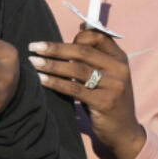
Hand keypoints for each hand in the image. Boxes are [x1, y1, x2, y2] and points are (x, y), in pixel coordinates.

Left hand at [29, 27, 145, 158]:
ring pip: (76, 69)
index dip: (76, 36)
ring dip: (51, 64)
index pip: (98, 37)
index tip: (56, 41)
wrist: (124, 131)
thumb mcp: (106, 75)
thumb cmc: (107, 99)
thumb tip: (80, 27)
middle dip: (55, 48)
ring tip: (33, 62)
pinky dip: (55, 82)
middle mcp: (119, 69)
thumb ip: (95, 56)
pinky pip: (74, 89)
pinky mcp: (105, 102)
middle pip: (83, 51)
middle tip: (34, 47)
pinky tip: (41, 79)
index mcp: (120, 59)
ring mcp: (114, 86)